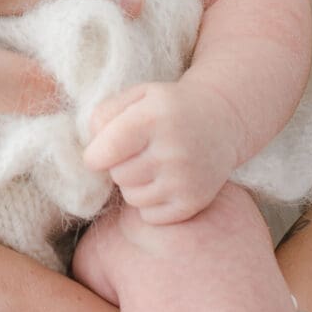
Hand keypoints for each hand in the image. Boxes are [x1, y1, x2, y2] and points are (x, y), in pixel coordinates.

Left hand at [82, 77, 241, 222]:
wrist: (221, 122)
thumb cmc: (169, 108)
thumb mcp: (138, 95)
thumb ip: (105, 113)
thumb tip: (91, 145)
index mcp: (155, 117)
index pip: (108, 148)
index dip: (94, 155)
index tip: (96, 154)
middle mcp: (173, 149)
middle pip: (117, 175)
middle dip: (119, 166)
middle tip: (137, 153)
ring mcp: (186, 179)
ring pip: (131, 197)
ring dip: (134, 185)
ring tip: (152, 166)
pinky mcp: (193, 202)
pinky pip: (149, 215)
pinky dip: (150, 203)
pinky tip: (164, 182)